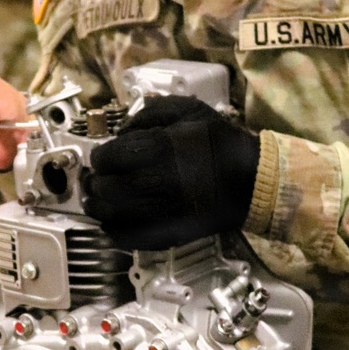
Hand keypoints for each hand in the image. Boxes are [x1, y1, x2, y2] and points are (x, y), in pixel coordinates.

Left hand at [84, 95, 259, 249]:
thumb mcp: (189, 110)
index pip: (107, 157)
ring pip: (109, 215)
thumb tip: (122, 130)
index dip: (100, 157)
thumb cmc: (221, 143)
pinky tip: (111, 224)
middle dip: (96, 181)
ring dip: (97, 207)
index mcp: (157, 149)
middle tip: (98, 178)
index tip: (103, 157)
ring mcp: (159, 212)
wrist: (251, 181)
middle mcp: (154, 182)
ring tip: (97, 200)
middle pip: (105, 187)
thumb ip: (150, 112)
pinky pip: (127, 239)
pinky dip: (112, 232)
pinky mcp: (167, 234)